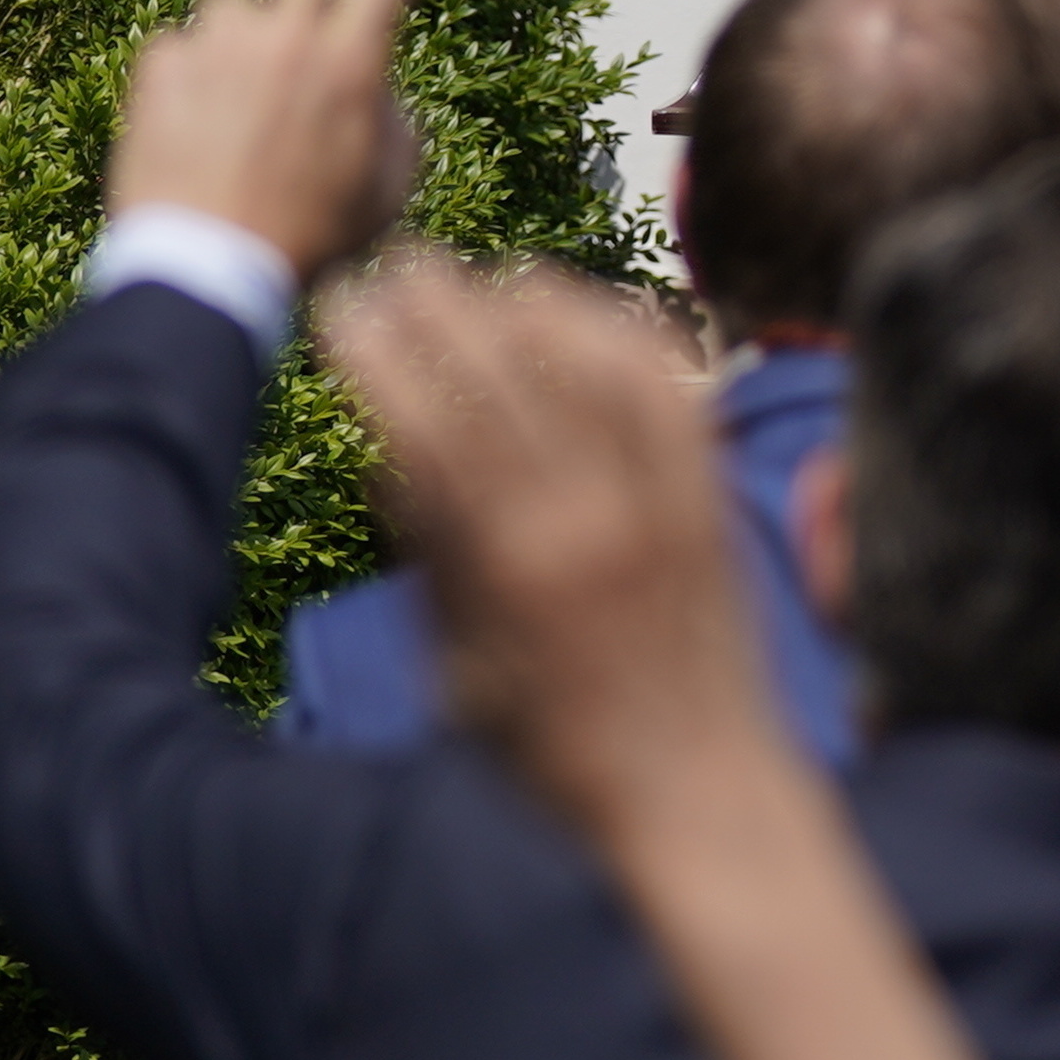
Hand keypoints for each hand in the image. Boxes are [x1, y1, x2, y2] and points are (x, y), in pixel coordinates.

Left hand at [109, 0, 444, 280]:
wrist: (206, 274)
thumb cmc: (313, 240)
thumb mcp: (388, 185)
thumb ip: (389, 116)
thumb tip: (361, 78)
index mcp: (352, 64)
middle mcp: (286, 38)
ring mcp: (216, 46)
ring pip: (236, 15)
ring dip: (241, 51)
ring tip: (236, 129)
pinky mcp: (158, 63)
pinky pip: (184, 51)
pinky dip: (191, 82)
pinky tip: (195, 136)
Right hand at [326, 254, 765, 849]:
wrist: (698, 795)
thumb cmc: (555, 755)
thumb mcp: (456, 671)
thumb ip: (430, 560)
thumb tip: (389, 451)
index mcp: (511, 568)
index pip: (430, 426)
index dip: (381, 357)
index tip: (343, 309)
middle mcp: (594, 519)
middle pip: (510, 374)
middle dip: (447, 309)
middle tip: (402, 264)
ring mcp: (667, 502)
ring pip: (602, 362)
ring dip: (543, 307)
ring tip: (493, 274)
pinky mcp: (716, 501)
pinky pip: (677, 391)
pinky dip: (632, 339)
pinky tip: (597, 312)